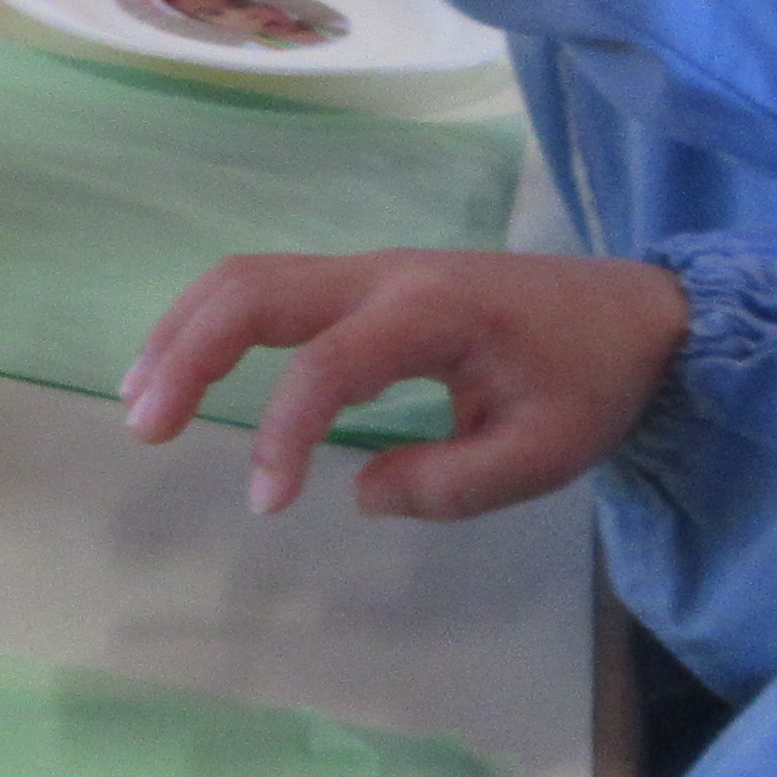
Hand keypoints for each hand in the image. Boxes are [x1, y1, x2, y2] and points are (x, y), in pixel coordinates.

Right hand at [131, 248, 692, 519]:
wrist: (636, 312)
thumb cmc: (593, 382)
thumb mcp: (545, 454)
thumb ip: (453, 484)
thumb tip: (360, 493)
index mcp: (432, 312)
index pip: (326, 366)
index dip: (282, 435)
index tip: (267, 505)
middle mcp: (385, 274)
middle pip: (255, 289)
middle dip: (187, 354)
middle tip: (145, 428)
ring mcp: (371, 270)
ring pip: (248, 277)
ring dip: (184, 331)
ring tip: (141, 401)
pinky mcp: (366, 283)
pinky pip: (269, 287)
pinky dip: (211, 322)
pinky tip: (184, 371)